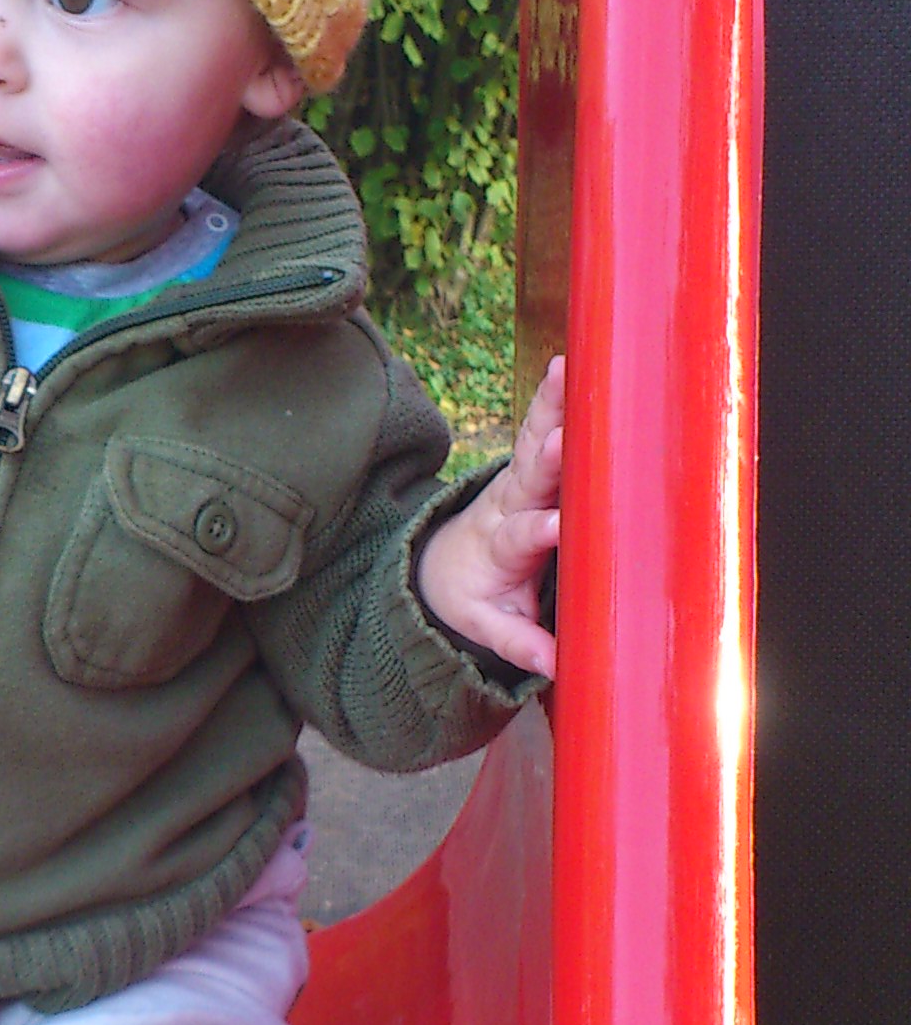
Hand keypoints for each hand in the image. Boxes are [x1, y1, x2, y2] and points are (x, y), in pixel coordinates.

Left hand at [415, 354, 562, 679]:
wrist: (446, 565)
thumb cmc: (478, 598)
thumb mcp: (489, 626)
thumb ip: (517, 641)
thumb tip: (554, 666)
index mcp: (502, 547)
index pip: (523, 538)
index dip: (540, 531)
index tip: (559, 527)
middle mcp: (509, 504)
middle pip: (527, 477)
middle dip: (547, 455)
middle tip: (565, 434)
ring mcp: (519, 478)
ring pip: (535, 438)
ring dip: (552, 405)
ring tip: (569, 368)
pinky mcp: (532, 461)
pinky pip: (546, 423)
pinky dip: (560, 395)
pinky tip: (576, 358)